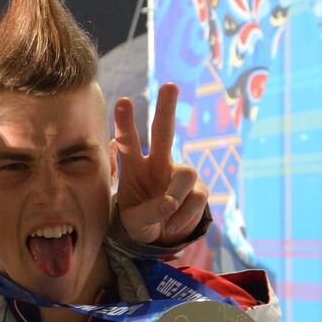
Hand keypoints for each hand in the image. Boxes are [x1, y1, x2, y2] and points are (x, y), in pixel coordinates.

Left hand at [113, 83, 209, 245]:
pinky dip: (184, 216)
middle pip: (163, 131)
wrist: (160, 236)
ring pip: (186, 173)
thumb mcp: (133, 221)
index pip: (127, 142)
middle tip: (169, 85)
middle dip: (167, 108)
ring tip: (165, 215)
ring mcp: (179, 173)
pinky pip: (196, 198)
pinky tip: (172, 226)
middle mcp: (157, 163)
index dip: (125, 124)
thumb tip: (169, 203)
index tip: (123, 101)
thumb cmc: (140, 221)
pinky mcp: (199, 189)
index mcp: (134, 166)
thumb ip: (147, 213)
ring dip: (175, 197)